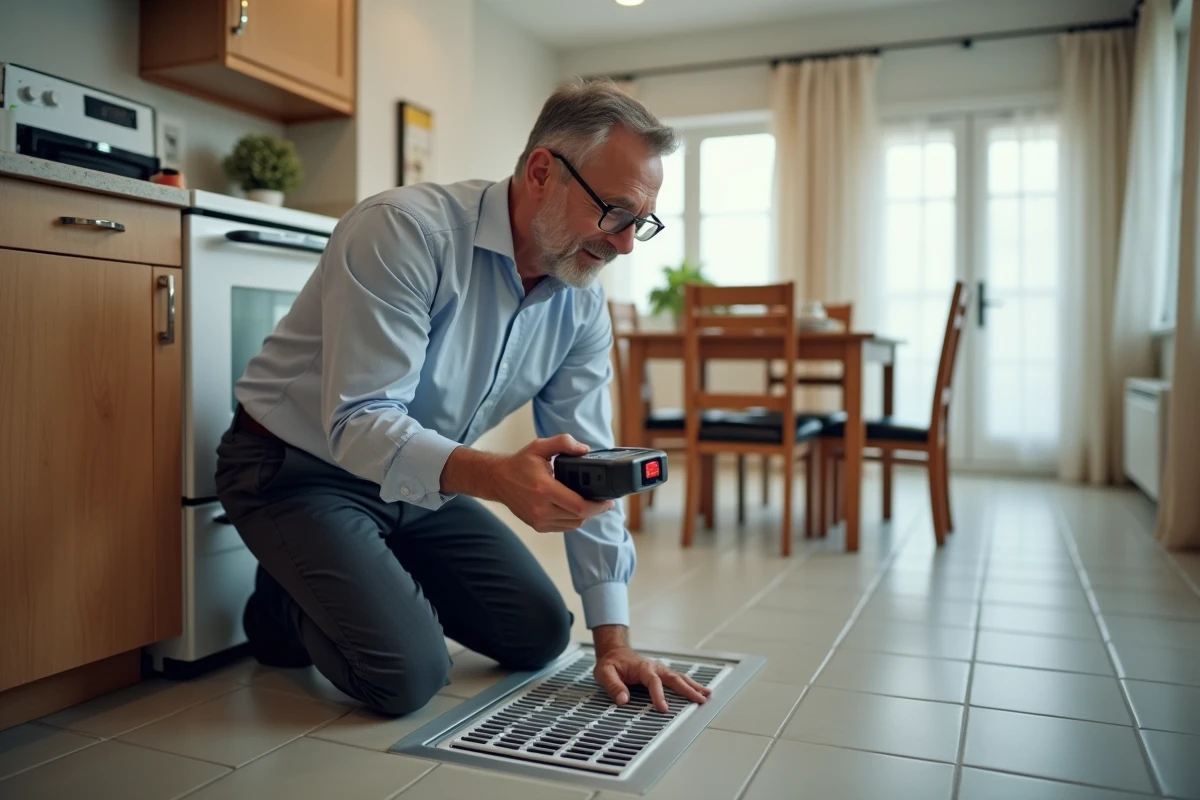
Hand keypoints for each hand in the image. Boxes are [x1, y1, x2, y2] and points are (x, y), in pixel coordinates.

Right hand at [440, 435, 613, 531]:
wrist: (498, 480)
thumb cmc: (520, 464)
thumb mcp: (540, 446)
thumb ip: (564, 443)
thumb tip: (585, 450)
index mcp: (544, 489)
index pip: (578, 506)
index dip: (598, 505)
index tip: (608, 500)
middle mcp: (541, 508)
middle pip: (579, 517)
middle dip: (595, 509)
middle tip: (604, 500)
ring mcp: (539, 520)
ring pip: (573, 524)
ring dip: (585, 515)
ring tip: (590, 502)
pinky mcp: (538, 526)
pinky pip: (564, 527)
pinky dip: (573, 519)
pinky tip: (575, 508)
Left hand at [592, 627, 711, 712]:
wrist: (614, 652)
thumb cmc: (610, 663)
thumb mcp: (604, 673)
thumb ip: (613, 686)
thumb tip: (623, 700)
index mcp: (642, 668)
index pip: (654, 682)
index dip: (659, 696)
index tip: (664, 709)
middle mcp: (655, 668)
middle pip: (674, 679)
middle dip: (688, 690)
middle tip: (700, 700)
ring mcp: (660, 670)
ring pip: (680, 678)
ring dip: (693, 686)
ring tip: (707, 695)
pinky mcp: (661, 673)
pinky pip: (677, 679)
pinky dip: (689, 685)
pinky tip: (698, 691)